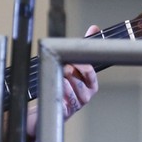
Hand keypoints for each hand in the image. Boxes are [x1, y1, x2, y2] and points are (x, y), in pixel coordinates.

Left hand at [24, 25, 101, 139]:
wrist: (47, 110)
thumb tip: (94, 28)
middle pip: (77, 77)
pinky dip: (57, 89)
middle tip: (60, 65)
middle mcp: (85, 96)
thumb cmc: (62, 87)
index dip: (79, 63)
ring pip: (68, 86)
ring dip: (59, 78)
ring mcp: (76, 105)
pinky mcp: (64, 112)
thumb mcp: (74, 67)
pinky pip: (62, 98)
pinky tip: (53, 85)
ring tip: (55, 74)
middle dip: (67, 68)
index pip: (90, 70)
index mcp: (91, 85)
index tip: (70, 59)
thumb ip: (84, 48)